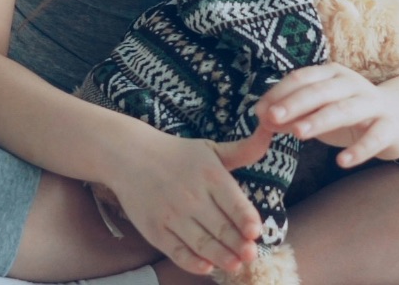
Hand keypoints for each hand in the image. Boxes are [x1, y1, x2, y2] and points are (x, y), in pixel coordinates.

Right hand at [104, 124, 268, 276]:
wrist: (128, 154)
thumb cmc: (176, 154)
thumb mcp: (210, 148)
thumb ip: (243, 149)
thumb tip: (271, 132)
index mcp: (209, 175)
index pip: (234, 203)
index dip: (247, 220)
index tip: (255, 231)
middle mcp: (191, 196)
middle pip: (221, 228)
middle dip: (239, 245)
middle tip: (251, 255)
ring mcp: (171, 214)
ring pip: (202, 244)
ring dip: (222, 258)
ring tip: (235, 265)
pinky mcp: (155, 229)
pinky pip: (177, 252)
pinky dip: (193, 263)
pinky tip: (206, 266)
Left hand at [258, 64, 398, 167]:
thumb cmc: (350, 113)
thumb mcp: (318, 111)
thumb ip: (292, 113)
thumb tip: (262, 119)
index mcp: (331, 74)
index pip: (301, 78)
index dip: (279, 93)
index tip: (260, 111)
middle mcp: (351, 84)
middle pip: (320, 91)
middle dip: (295, 103)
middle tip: (273, 117)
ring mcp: (373, 103)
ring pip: (345, 110)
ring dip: (320, 120)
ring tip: (298, 133)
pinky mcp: (390, 126)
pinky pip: (374, 137)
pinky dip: (359, 150)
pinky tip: (342, 162)